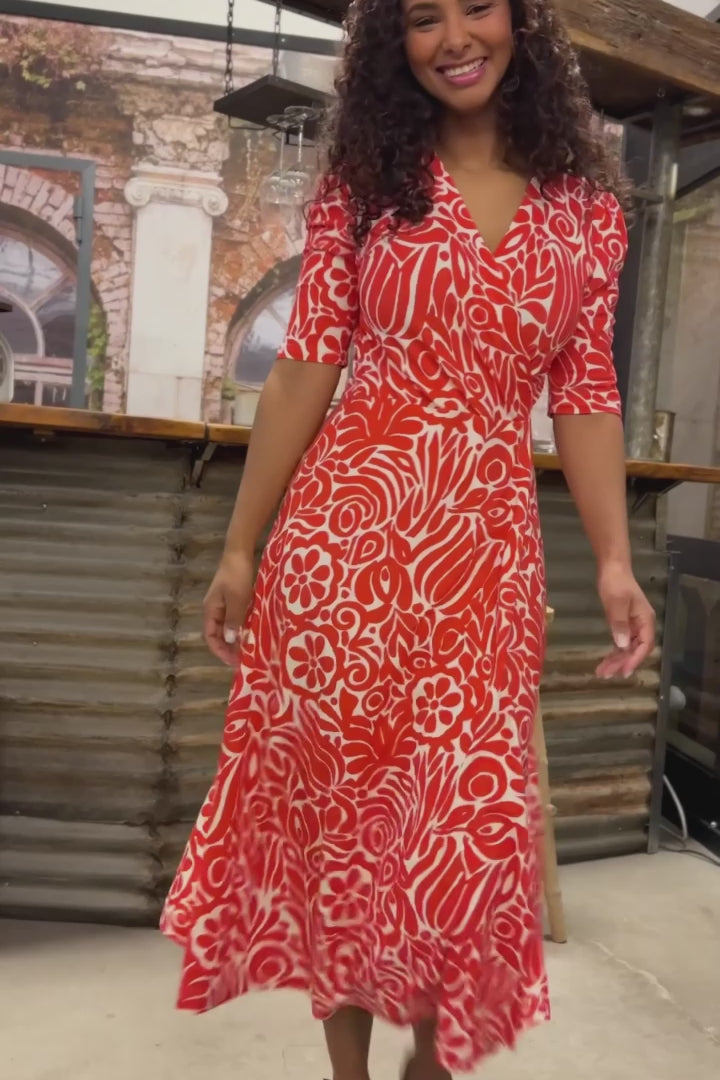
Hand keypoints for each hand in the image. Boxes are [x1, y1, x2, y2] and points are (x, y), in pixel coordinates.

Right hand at [203, 550, 254, 665]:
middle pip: (217, 634)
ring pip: (226, 627)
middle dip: (228, 648)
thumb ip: (232, 620)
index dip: (220, 651)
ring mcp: (223, 604)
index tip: (233, 662)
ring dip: (234, 639)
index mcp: (211, 610)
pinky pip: (234, 619)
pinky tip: (250, 633)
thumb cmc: (237, 576)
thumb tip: (228, 640)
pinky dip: (240, 628)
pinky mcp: (232, 600)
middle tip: (242, 660)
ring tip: (247, 651)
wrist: (239, 553)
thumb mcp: (236, 599)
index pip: (210, 637)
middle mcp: (214, 610)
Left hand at [596, 563, 655, 678]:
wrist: (612, 568)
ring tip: (602, 672)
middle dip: (622, 663)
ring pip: (627, 648)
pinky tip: (606, 661)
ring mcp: (633, 625)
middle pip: (635, 650)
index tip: (624, 672)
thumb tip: (622, 646)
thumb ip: (619, 624)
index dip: (635, 660)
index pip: (644, 646)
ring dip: (616, 660)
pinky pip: (621, 642)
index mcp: (645, 620)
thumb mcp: (617, 603)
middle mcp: (642, 625)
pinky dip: (614, 652)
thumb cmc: (616, 583)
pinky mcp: (623, 623)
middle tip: (606, 674)